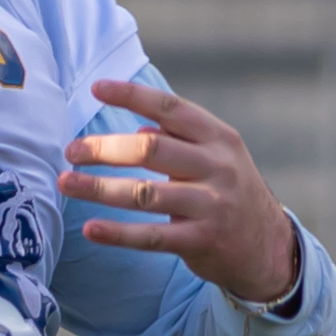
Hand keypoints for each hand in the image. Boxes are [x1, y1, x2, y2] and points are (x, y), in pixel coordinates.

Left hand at [64, 77, 300, 305]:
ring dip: (99, 188)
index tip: (97, 88)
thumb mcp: (218, 157)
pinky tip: (91, 229)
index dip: (132, 95)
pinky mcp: (201, 241)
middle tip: (71, 151)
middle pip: (151, 148)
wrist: (268, 247)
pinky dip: (118, 233)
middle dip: (105, 148)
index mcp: (219, 138)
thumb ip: (181, 139)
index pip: (171, 107)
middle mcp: (217, 168)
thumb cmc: (231, 193)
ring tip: (66, 183)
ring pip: (144, 194)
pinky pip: (152, 236)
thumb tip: (137, 126)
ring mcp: (210, 206)